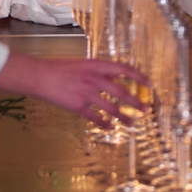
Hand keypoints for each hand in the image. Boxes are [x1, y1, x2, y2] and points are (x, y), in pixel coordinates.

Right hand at [0, 52, 148, 127]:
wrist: (42, 76)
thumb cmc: (61, 68)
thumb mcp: (83, 64)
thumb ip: (99, 71)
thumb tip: (115, 77)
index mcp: (96, 65)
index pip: (123, 69)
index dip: (138, 76)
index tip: (149, 84)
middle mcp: (94, 78)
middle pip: (120, 91)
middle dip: (135, 101)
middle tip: (145, 109)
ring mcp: (86, 93)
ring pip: (110, 107)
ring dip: (123, 116)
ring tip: (133, 123)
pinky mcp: (78, 106)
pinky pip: (96, 117)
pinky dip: (105, 123)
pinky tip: (111, 128)